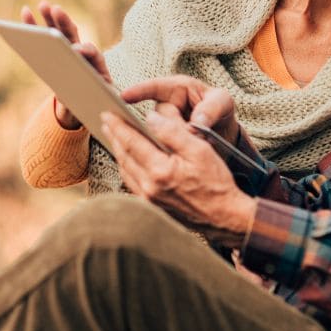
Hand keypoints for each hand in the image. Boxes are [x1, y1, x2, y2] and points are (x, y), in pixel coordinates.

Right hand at [22, 0, 110, 128]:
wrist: (84, 101)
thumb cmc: (87, 103)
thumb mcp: (84, 107)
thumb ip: (79, 105)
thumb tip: (66, 105)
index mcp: (97, 68)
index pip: (93, 55)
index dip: (85, 51)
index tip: (76, 49)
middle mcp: (85, 55)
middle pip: (76, 36)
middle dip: (65, 24)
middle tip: (57, 10)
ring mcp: (71, 49)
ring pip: (61, 31)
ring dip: (51, 18)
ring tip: (42, 5)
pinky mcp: (58, 49)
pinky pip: (46, 34)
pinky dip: (35, 24)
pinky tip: (25, 12)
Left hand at [101, 105, 255, 248]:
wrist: (224, 217)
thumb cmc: (216, 183)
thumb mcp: (199, 149)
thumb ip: (173, 131)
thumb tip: (151, 117)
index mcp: (160, 170)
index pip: (131, 142)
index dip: (118, 126)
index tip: (108, 113)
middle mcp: (149, 187)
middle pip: (123, 156)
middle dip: (114, 136)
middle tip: (106, 121)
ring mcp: (149, 199)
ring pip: (125, 170)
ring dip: (119, 152)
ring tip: (116, 137)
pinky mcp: (152, 207)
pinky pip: (132, 183)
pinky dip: (127, 168)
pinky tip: (130, 161)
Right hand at [121, 76, 241, 147]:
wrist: (224, 132)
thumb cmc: (221, 111)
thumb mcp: (223, 103)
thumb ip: (211, 109)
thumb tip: (197, 122)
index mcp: (177, 88)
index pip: (155, 87)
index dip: (139, 91)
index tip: (124, 97)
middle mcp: (165, 104)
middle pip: (155, 116)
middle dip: (167, 127)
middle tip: (190, 133)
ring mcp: (161, 123)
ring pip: (156, 134)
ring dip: (172, 141)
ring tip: (192, 142)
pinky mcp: (161, 139)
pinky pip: (158, 144)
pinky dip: (166, 150)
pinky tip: (176, 154)